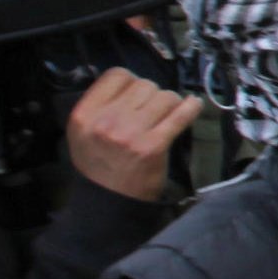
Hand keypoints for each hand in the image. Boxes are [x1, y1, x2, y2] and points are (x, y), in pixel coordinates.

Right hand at [65, 68, 203, 201]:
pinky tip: (194, 105)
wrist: (109, 203)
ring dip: (169, 105)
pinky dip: (191, 108)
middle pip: (143, 84)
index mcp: (84, 115)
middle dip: (152, 96)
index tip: (137, 94)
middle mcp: (105, 121)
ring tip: (164, 118)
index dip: (131, 81)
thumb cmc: (99, 166)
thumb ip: (101, 105)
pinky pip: (180, 115)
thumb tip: (132, 81)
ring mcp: (130, 133)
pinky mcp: (154, 146)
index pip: (116, 75)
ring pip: (164, 96)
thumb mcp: (83, 133)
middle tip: (151, 113)